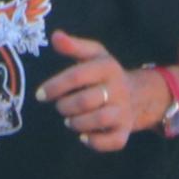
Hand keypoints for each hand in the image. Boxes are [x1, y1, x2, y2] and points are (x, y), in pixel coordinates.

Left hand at [34, 31, 149, 153]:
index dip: (55, 86)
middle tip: (60, 107)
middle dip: (65, 106)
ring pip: (98, 120)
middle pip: (85, 101)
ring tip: (70, 120)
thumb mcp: (93, 55)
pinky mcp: (125, 131)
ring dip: (76, 123)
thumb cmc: (104, 74)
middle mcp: (118, 89)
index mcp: (108, 68)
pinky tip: (83, 136)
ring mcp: (123, 111)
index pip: (77, 76)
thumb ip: (73, 46)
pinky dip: (94, 142)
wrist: (137, 94)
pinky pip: (112, 141)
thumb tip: (55, 36)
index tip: (40, 95)